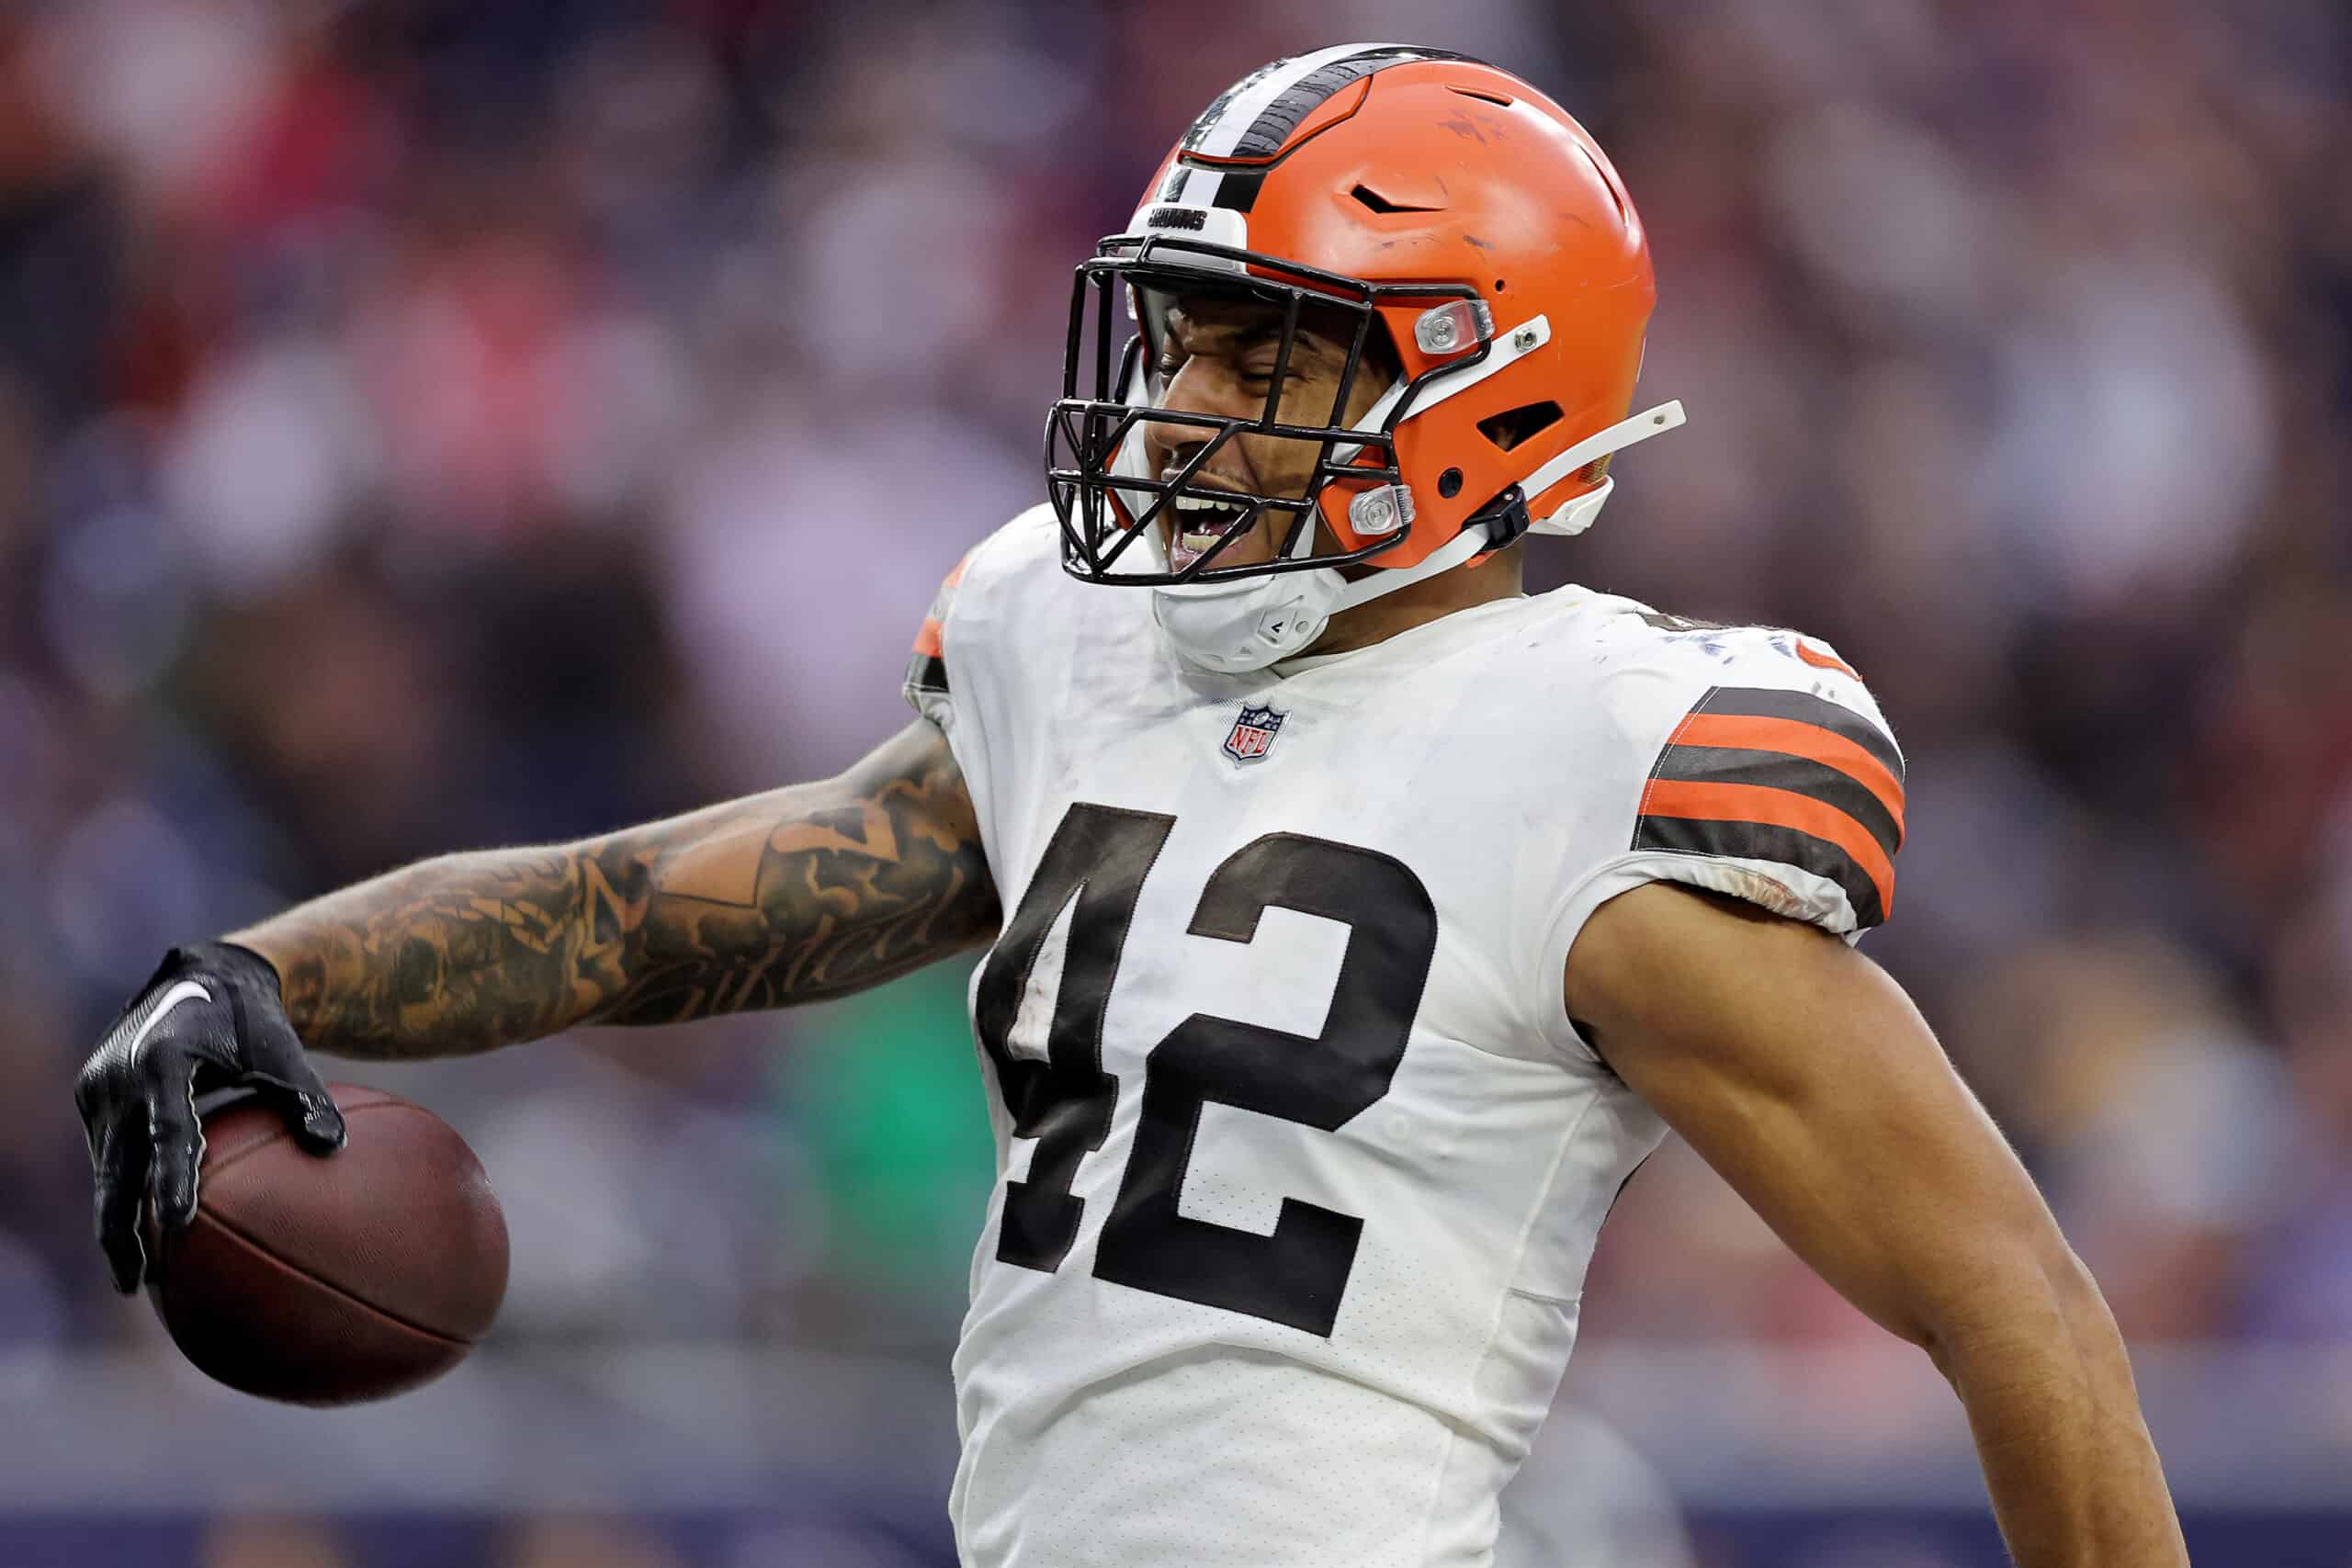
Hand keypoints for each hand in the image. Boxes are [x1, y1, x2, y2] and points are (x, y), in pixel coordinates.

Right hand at [73, 942, 346, 1293]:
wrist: (200, 975)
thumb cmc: (252, 1019)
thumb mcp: (285, 1050)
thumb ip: (306, 1097)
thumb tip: (334, 1148)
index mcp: (165, 1058)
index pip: (168, 1129)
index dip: (173, 1177)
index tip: (180, 1224)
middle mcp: (121, 1075)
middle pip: (117, 1166)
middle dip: (121, 1228)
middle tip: (139, 1282)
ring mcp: (99, 1087)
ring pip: (106, 1168)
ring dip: (117, 1218)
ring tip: (137, 1275)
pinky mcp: (93, 1096)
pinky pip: (107, 1154)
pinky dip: (120, 1191)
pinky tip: (138, 1234)